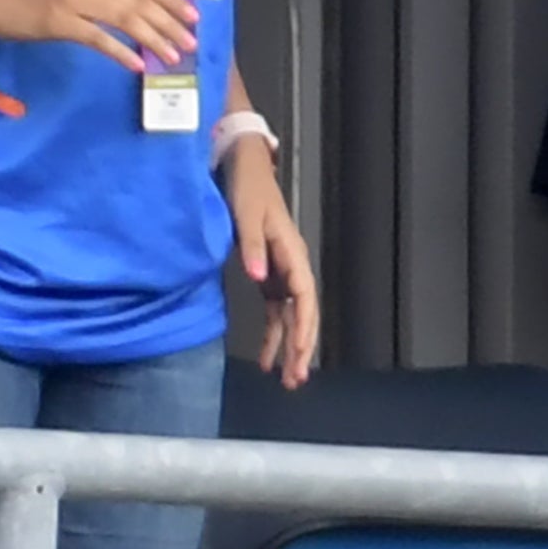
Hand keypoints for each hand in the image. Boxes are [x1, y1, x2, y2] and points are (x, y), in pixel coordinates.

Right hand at [0, 0, 198, 73]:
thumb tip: (136, 7)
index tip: (193, 16)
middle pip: (140, 1)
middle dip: (170, 24)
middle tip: (192, 44)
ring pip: (125, 19)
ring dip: (153, 39)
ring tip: (173, 57)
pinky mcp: (58, 21)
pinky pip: (98, 38)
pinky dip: (120, 51)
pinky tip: (137, 65)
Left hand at [226, 142, 319, 387]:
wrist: (243, 169)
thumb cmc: (247, 189)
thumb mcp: (245, 214)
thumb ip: (251, 246)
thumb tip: (259, 277)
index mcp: (292, 252)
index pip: (304, 296)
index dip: (304, 325)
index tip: (301, 351)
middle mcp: (292, 267)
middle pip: (302, 314)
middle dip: (301, 347)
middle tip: (295, 379)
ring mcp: (281, 273)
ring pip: (291, 318)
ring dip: (289, 347)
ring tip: (286, 379)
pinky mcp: (268, 276)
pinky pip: (275, 312)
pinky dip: (272, 334)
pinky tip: (266, 358)